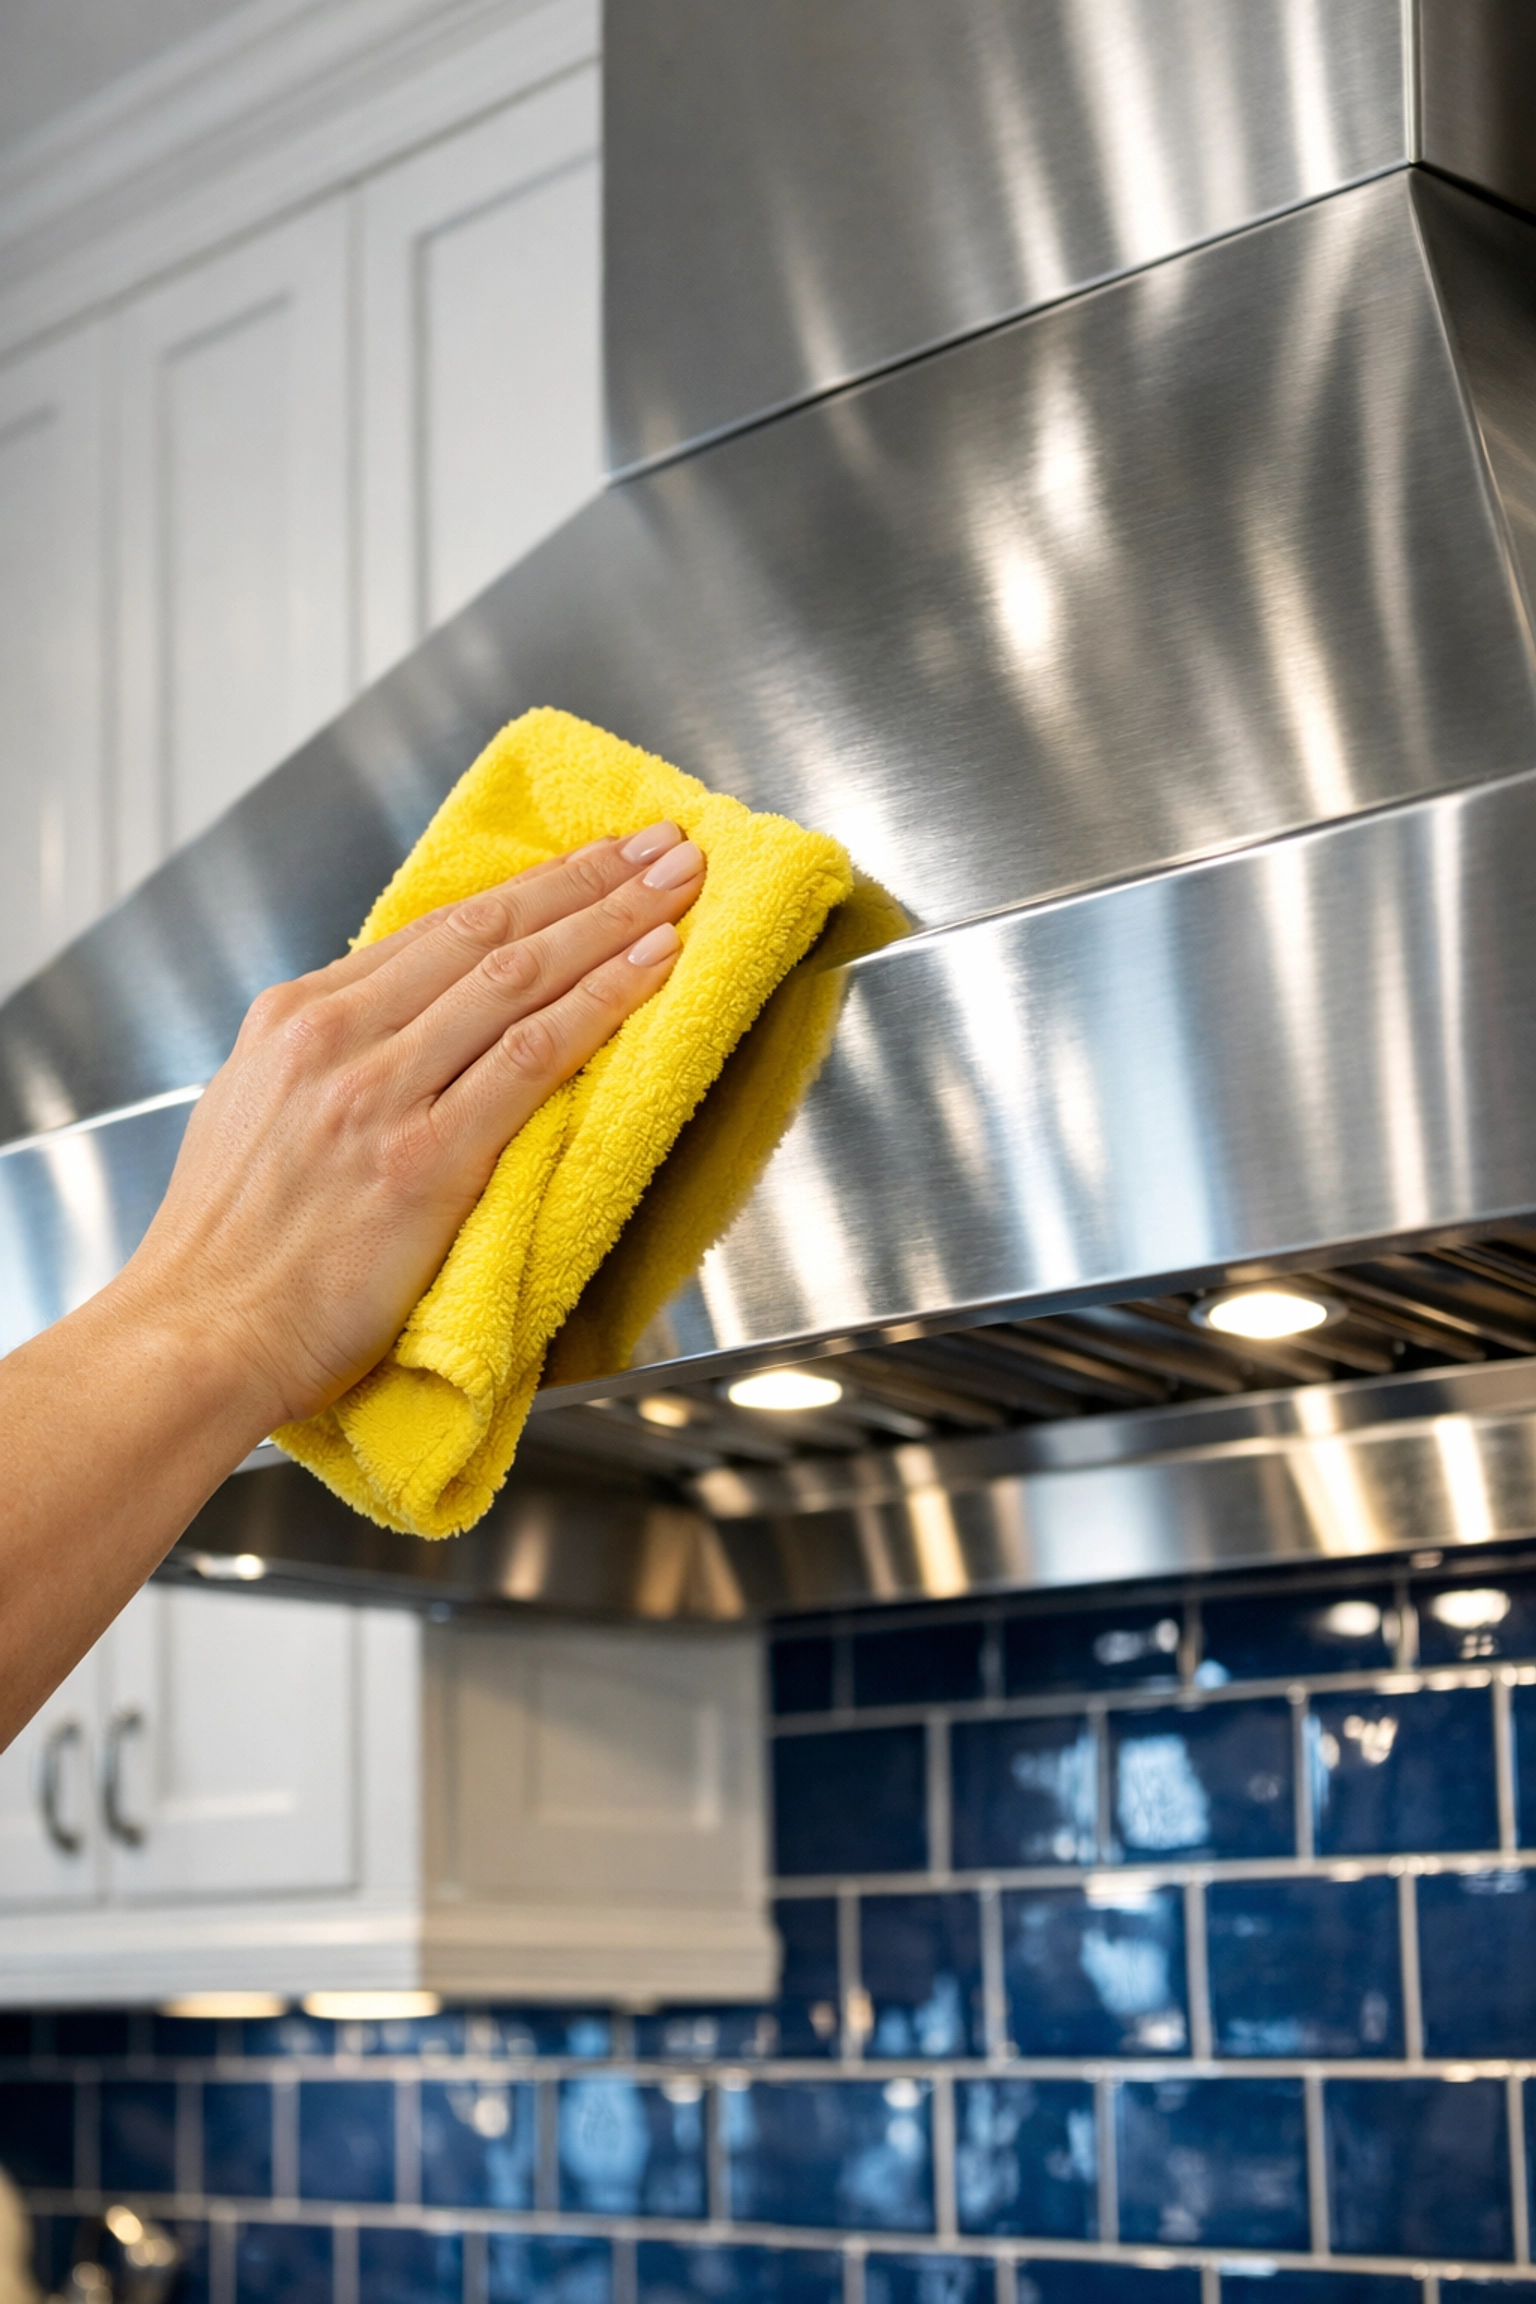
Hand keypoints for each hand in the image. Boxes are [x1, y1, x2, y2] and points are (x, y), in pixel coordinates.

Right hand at [115, 820, 704, 1438]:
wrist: (199, 1337)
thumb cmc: (228, 1253)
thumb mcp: (252, 1113)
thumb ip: (325, 1060)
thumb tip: (400, 1025)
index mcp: (294, 1020)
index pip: (434, 929)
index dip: (528, 887)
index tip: (591, 861)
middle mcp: (336, 1039)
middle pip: (486, 932)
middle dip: (586, 880)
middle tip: (661, 846)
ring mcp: (379, 1094)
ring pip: (517, 977)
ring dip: (610, 923)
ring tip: (676, 887)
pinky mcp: (424, 1160)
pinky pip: (530, 1057)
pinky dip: (599, 1002)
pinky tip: (650, 968)